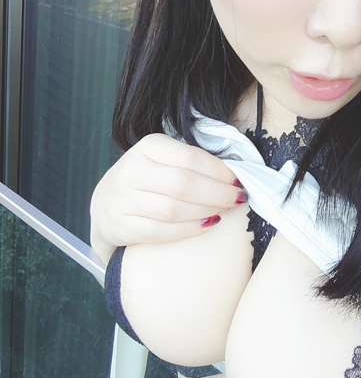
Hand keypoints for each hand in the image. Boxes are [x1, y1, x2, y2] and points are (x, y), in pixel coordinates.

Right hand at [89, 133, 246, 265]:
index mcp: (148, 147)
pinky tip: (207, 225)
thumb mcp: (163, 158)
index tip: (238, 180)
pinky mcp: (122, 226)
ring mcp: (124, 199)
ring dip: (206, 211)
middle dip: (218, 193)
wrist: (105, 204)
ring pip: (173, 209)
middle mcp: (132, 170)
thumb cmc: (147, 178)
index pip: (190, 157)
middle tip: (238, 199)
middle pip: (184, 184)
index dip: (219, 171)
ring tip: (224, 211)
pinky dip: (189, 229)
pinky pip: (161, 231)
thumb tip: (235, 173)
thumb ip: (191, 161)